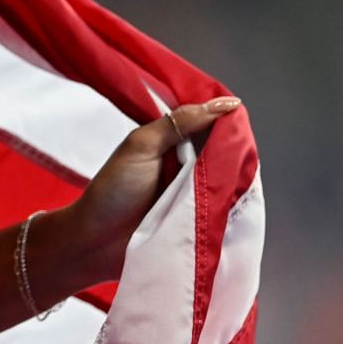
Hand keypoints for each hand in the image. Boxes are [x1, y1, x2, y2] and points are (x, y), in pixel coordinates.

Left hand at [60, 97, 242, 282]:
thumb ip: (179, 122)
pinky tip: (242, 199)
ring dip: (236, 177)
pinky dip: (232, 202)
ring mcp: (193, 192)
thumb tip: (224, 103)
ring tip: (245, 177)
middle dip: (236, 150)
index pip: (208, 122)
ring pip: (227, 178)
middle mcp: (185, 163)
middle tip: (246, 154)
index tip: (243, 118)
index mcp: (171, 140)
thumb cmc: (113, 189)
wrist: (96, 240)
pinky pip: (224, 205)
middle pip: (222, 150)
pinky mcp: (199, 218)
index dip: (227, 120)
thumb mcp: (142, 146)